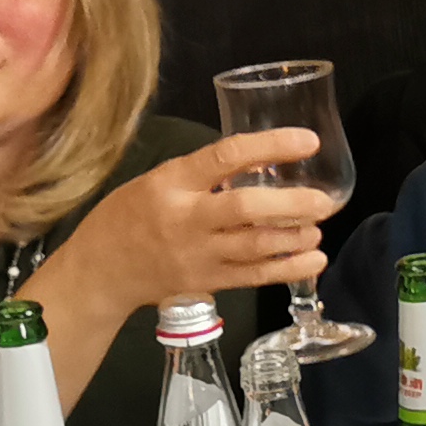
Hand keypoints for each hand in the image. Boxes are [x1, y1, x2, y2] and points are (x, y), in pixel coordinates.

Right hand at [60, 129, 334, 307]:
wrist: (99, 272)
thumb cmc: (128, 217)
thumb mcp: (157, 180)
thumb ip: (203, 174)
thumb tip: (262, 160)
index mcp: (172, 183)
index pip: (225, 157)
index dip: (270, 146)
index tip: (307, 141)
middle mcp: (186, 219)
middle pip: (247, 208)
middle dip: (293, 204)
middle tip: (325, 200)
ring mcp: (198, 255)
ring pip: (256, 246)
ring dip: (296, 237)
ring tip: (319, 227)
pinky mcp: (207, 283)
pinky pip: (255, 277)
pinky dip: (289, 269)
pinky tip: (314, 259)